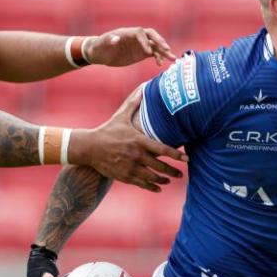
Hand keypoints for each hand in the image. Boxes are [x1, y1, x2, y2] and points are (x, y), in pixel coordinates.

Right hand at [73, 88, 187, 191]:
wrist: (89, 147)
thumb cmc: (107, 130)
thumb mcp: (121, 116)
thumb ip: (134, 104)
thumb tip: (142, 88)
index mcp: (139, 141)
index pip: (163, 149)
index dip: (177, 155)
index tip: (187, 159)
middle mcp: (137, 155)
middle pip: (161, 166)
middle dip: (173, 171)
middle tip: (181, 174)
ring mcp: (131, 167)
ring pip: (153, 177)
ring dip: (164, 179)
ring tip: (170, 179)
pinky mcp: (125, 176)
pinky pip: (142, 184)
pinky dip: (152, 187)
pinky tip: (158, 187)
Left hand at [86, 27, 176, 66]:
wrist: (100, 53)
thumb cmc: (99, 47)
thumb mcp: (101, 44)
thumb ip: (108, 40)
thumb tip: (115, 39)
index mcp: (127, 32)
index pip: (140, 33)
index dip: (145, 41)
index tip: (147, 52)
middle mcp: (136, 37)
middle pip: (152, 36)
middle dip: (160, 42)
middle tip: (167, 50)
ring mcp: (140, 45)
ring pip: (155, 45)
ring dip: (164, 51)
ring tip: (172, 59)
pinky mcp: (141, 53)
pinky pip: (153, 53)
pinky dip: (159, 58)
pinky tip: (160, 65)